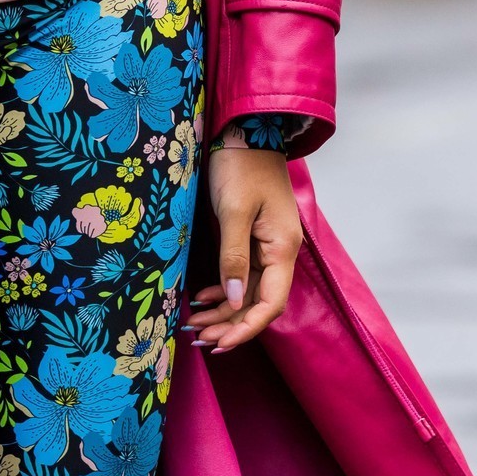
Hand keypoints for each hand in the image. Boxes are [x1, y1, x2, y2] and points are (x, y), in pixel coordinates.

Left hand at [187, 145, 303, 353]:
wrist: (247, 131)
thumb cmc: (241, 165)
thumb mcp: (232, 210)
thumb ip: (233, 256)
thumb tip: (233, 300)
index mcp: (282, 248)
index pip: (270, 303)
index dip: (246, 327)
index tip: (220, 344)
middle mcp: (279, 251)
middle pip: (258, 301)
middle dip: (229, 324)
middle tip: (197, 338)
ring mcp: (268, 245)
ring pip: (248, 290)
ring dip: (223, 310)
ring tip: (194, 325)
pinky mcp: (254, 236)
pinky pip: (242, 273)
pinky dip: (223, 289)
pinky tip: (202, 298)